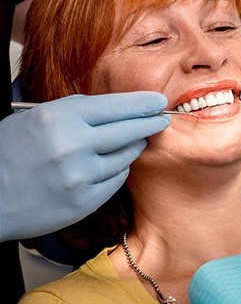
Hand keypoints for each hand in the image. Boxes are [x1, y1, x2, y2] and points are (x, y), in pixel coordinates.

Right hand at [0, 92, 169, 240]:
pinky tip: (114, 164)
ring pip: (125, 157)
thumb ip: (76, 111)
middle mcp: (72, 145)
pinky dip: (118, 170)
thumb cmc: (9, 154)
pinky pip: (116, 180)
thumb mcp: (36, 119)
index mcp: (58, 118)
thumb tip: (116, 108)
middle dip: (150, 123)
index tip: (159, 101)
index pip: (115, 106)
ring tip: (137, 140)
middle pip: (128, 130)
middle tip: (162, 119)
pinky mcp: (84, 201)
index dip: (142, 103)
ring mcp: (79, 176)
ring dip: (134, 147)